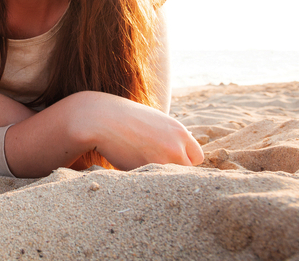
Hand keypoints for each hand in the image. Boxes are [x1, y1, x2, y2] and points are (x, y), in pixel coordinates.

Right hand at [74, 91, 203, 169]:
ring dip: (161, 176)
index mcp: (179, 131)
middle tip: (156, 164)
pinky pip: (154, 181)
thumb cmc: (124, 118)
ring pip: (171, 178)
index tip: (171, 159)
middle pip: (188, 171)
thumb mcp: (154, 120)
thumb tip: (178, 150)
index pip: (197, 157)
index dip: (185, 160)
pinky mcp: (147, 171)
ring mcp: (163, 160)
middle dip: (175, 170)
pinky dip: (147, 178)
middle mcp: (176, 146)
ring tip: (141, 163)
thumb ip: (170, 136)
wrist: (100, 118)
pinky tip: (132, 164)